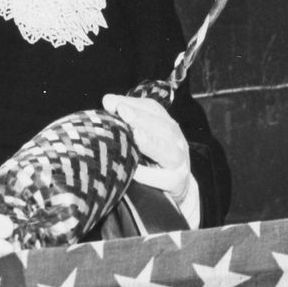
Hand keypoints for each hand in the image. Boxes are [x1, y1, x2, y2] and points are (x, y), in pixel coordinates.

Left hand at [103, 93, 199, 228]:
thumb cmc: (155, 157)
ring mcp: (179, 161)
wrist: (180, 185)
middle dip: (141, 117)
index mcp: (167, 124)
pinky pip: (163, 179)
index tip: (109, 102)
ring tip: (135, 135)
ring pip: (167, 151)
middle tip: (121, 110)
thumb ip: (128, 117)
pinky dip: (149, 175)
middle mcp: (176, 139)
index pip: (151, 109)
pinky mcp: (177, 182)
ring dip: (150, 142)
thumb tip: (107, 101)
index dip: (132, 104)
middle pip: (161, 126)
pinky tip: (134, 171)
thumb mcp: (145, 135)